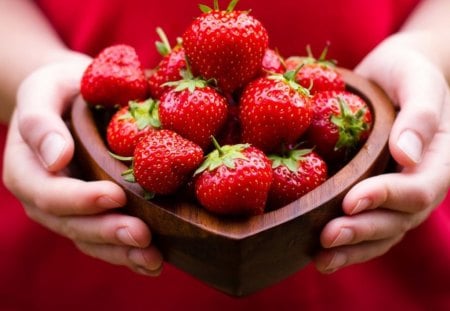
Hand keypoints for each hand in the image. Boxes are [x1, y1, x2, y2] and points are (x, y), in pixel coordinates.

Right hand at [2, 57, 162, 275]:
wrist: (72, 99)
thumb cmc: (59, 90)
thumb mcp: (43, 91)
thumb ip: (40, 122)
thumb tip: (55, 158)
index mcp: (26, 169)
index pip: (49, 193)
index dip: (81, 199)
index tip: (115, 195)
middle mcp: (43, 197)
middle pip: (72, 224)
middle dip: (108, 232)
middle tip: (142, 236)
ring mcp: (66, 211)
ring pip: (89, 239)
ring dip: (121, 253)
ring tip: (153, 259)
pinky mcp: (89, 214)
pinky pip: (103, 240)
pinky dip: (126, 253)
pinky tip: (152, 261)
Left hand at [314, 34, 449, 272]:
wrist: (397, 76)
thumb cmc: (408, 72)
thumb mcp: (417, 81)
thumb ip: (419, 116)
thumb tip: (407, 156)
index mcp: (439, 160)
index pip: (418, 188)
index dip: (386, 197)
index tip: (351, 200)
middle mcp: (422, 183)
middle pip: (398, 219)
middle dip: (363, 231)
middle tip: (327, 237)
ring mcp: (399, 194)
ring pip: (382, 232)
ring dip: (353, 249)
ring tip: (321, 260)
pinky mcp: (376, 194)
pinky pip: (367, 224)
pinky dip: (348, 243)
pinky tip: (321, 254)